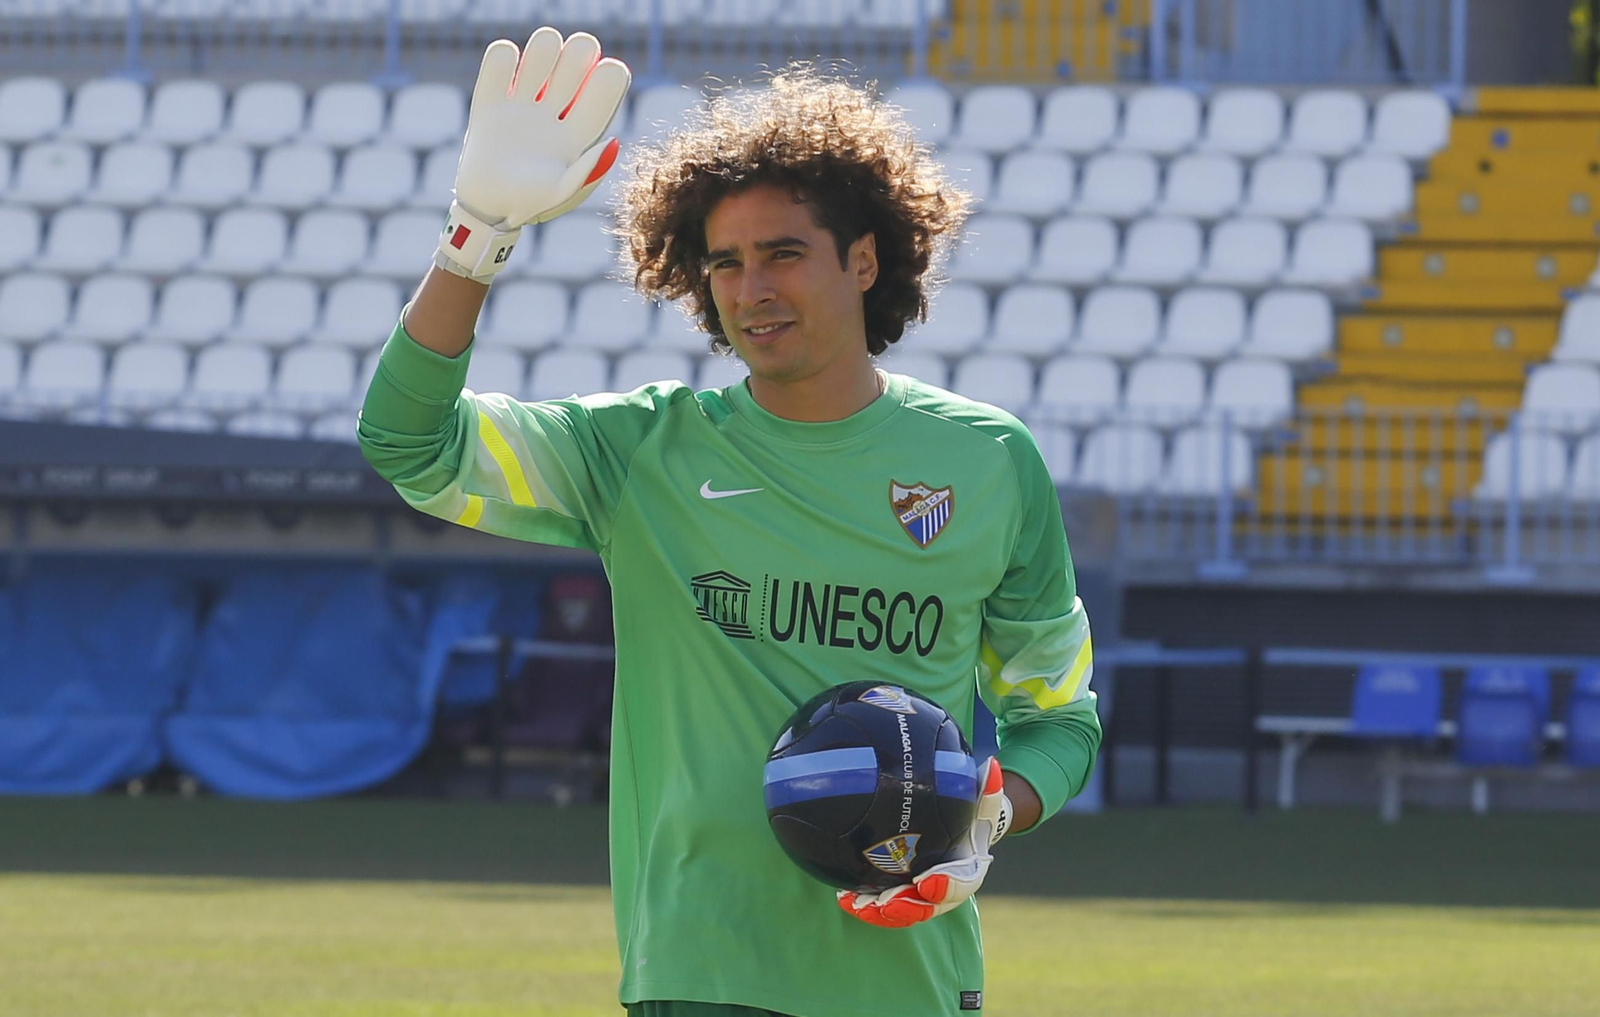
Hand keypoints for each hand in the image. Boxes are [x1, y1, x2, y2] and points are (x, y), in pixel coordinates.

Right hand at [436, 26, 630, 281]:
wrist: (485, 207)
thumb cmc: (529, 205)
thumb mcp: (560, 195)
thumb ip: (586, 172)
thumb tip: (612, 140)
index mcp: (581, 129)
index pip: (608, 85)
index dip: (610, 76)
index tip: (603, 77)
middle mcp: (557, 110)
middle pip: (579, 56)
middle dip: (577, 55)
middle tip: (564, 79)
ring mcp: (525, 103)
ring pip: (543, 48)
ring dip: (542, 49)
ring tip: (533, 78)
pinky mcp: (492, 100)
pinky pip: (499, 57)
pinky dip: (503, 57)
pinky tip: (504, 81)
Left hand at [836, 757, 1012, 928]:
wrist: (962, 829)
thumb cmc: (972, 813)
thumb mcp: (984, 800)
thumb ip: (989, 787)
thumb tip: (991, 764)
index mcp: (968, 870)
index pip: (961, 884)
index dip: (946, 887)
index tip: (928, 884)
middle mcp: (945, 890)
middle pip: (927, 907)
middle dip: (907, 907)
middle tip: (886, 903)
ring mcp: (922, 896)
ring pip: (902, 911)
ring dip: (880, 912)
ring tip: (857, 904)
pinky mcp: (902, 894)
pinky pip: (884, 906)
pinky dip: (866, 905)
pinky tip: (843, 897)